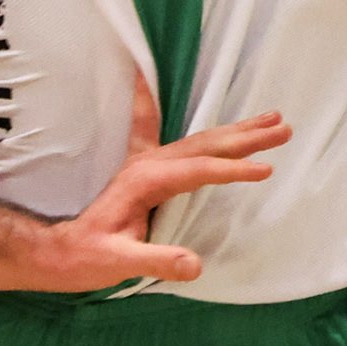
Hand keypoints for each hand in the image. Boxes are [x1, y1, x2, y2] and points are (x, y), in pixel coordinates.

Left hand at [21, 80, 290, 290]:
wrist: (62, 252)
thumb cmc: (89, 258)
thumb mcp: (120, 263)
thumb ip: (158, 261)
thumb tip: (195, 266)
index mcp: (146, 181)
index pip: (200, 171)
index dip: (233, 170)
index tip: (266, 170)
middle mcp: (148, 164)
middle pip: (206, 145)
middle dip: (246, 136)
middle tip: (284, 128)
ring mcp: (148, 163)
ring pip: (199, 139)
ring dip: (235, 129)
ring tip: (272, 119)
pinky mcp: (147, 168)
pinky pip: (164, 129)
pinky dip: (181, 114)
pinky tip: (160, 79)